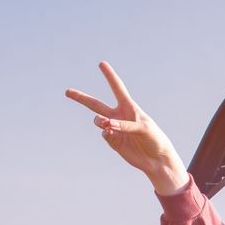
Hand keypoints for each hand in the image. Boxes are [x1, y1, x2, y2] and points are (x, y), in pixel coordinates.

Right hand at [65, 62, 189, 195]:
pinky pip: (104, 134)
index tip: (102, 64)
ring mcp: (114, 129)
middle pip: (96, 104)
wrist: (157, 160)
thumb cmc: (155, 139)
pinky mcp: (113, 141)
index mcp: (129, 107)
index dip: (110, 76)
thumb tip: (107, 125)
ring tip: (106, 123)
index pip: (117, 88)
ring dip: (99, 120)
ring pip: (98, 120)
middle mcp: (119, 116)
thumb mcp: (144, 128)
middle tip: (67, 91)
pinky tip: (114, 136)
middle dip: (81, 98)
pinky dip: (107, 134)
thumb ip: (125, 125)